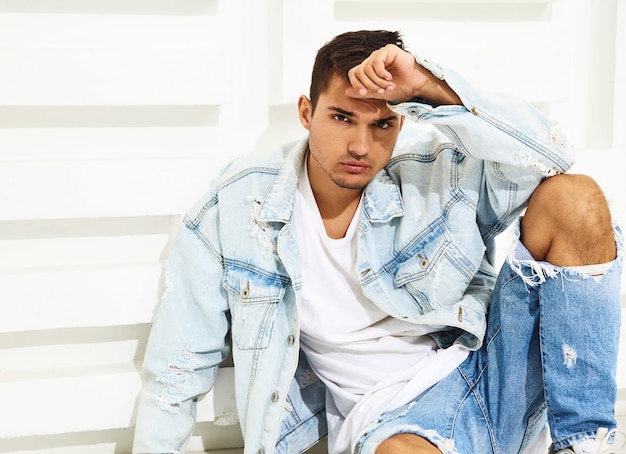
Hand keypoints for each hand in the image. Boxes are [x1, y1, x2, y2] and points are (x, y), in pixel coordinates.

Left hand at [346, 44, 461, 105]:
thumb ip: (364, 92)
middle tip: (382, 91)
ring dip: (378, 81)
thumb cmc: (401, 88)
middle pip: (359, 71)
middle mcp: (373, 60)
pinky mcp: (388, 50)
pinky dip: (381, 73)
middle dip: (369, 85)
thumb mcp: (379, 93)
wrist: (417, 86)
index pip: (354, 73)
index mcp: (370, 69)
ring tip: (389, 86)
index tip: (366, 93)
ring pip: (367, 68)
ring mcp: (380, 54)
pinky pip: (375, 62)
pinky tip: (390, 77)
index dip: (357, 84)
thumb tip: (346, 92)